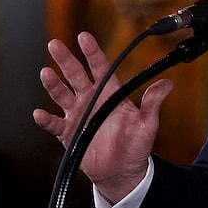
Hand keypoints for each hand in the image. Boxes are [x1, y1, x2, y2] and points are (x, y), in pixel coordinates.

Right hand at [33, 31, 172, 202]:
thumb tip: (167, 84)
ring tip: (46, 73)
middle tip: (55, 44)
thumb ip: (152, 103)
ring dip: (54, 85)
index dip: (91, 52)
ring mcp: (78, 116)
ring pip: (62, 95)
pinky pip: (54, 124)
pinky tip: (40, 114)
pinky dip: (46, 119)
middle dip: (66, 60)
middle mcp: (91, 101)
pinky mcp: (68, 134)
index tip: (83, 37)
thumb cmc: (136, 144)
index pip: (100, 68)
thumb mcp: (148, 123)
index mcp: (110, 93)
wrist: (123, 170)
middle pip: (76, 76)